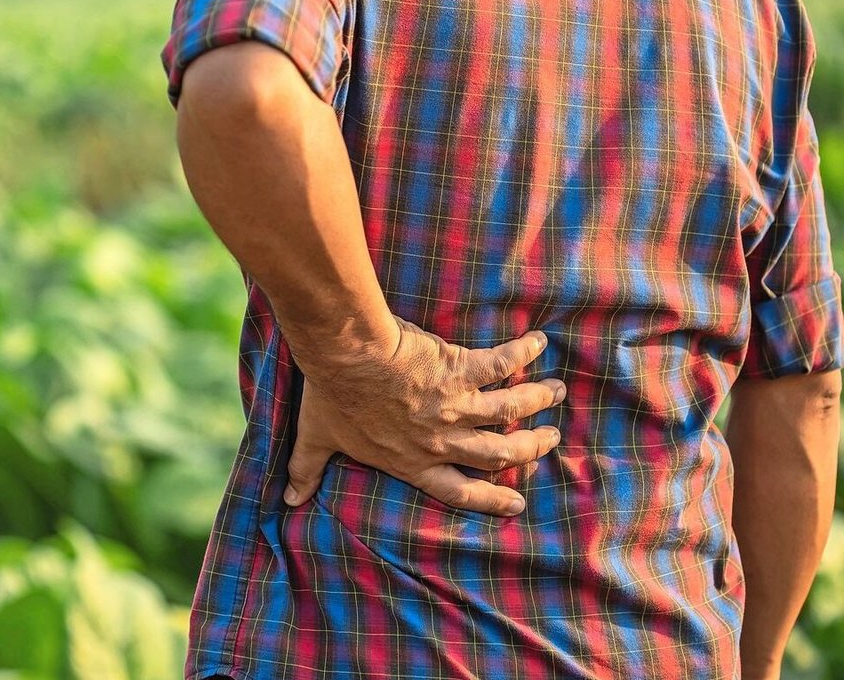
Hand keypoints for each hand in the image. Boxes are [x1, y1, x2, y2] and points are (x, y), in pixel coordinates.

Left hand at [282, 315, 565, 516]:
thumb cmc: (331, 395)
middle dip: (528, 449)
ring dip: (536, 400)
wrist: (345, 354)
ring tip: (556, 392)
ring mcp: (454, 405)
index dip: (490, 499)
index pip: (458, 490)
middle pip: (497, 453)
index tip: (517, 502)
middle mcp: (439, 439)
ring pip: (509, 411)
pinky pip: (501, 363)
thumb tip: (287, 499)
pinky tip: (537, 341)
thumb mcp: (317, 439)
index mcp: (411, 461)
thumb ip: (306, 469)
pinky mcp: (460, 369)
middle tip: (548, 440)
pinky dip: (523, 353)